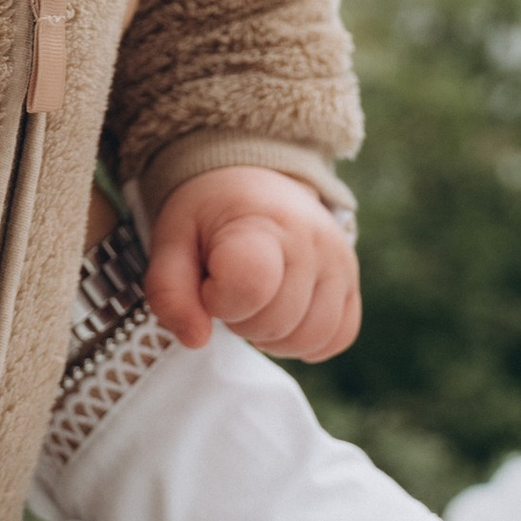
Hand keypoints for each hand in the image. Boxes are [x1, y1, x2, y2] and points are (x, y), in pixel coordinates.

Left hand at [145, 168, 360, 360]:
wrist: (254, 180)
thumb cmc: (210, 213)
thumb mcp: (171, 240)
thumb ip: (168, 292)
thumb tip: (196, 339)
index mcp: (262, 224)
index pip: (250, 286)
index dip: (217, 299)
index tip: (208, 280)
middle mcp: (311, 241)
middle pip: (275, 323)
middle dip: (240, 319)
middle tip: (228, 288)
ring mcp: (339, 262)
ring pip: (308, 338)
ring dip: (272, 336)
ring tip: (255, 302)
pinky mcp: (352, 282)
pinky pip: (339, 336)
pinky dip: (307, 340)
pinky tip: (284, 317)